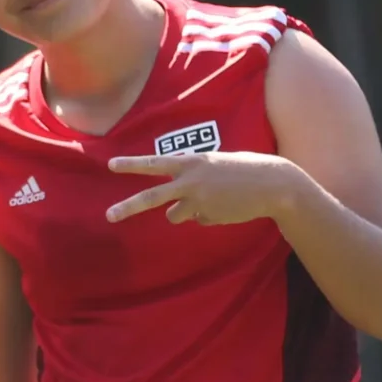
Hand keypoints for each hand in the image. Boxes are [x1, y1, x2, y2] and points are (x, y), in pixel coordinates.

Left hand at [105, 151, 311, 225]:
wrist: (272, 184)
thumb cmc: (243, 169)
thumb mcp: (214, 163)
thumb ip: (192, 174)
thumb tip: (176, 202)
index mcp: (191, 162)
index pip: (155, 163)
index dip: (132, 164)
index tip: (110, 164)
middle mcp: (190, 181)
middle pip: (152, 197)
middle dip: (128, 207)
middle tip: (109, 215)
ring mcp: (198, 201)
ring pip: (174, 215)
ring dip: (184, 211)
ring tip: (212, 200)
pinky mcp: (208, 217)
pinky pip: (198, 219)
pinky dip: (207, 216)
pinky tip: (226, 207)